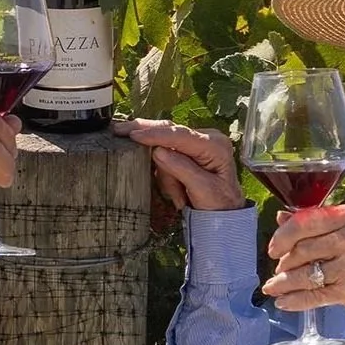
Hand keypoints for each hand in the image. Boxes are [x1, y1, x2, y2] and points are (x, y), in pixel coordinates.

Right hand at [112, 119, 245, 212]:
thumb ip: (182, 169)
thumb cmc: (219, 204)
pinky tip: (178, 191)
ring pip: (164, 146)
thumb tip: (158, 151)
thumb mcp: (203, 190)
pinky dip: (165, 174)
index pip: (180, 135)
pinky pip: (166, 156)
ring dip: (165, 174)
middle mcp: (206, 138)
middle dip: (147, 136)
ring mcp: (196, 144)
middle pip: (169, 131)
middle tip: (118, 130)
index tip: (133, 135)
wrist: (225, 214)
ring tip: (179, 196)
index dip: (155, 134)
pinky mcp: (187, 151)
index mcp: (214, 145)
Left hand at [262, 204, 344, 320]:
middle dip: (285, 262)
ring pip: (307, 275)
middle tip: (279, 268)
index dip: (283, 236)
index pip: (306, 222)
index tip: (273, 247)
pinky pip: (316, 297)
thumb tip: (280, 217)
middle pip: (304, 250)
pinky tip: (283, 302)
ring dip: (284, 283)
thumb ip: (315, 219)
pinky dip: (295, 301)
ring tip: (272, 287)